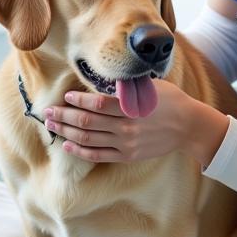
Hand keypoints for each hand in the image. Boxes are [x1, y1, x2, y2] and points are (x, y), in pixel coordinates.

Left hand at [44, 81, 228, 165]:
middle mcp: (125, 127)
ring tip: (52, 126)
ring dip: (66, 133)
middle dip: (64, 117)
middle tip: (47, 112)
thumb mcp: (150, 87)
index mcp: (130, 108)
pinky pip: (97, 155)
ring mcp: (125, 144)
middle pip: (86, 123)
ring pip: (88, 140)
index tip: (65, 96)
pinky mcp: (126, 156)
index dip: (78, 101)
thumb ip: (126, 86)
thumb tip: (102, 80)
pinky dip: (79, 151)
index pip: (97, 105)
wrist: (188, 126)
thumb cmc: (169, 101)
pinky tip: (66, 145)